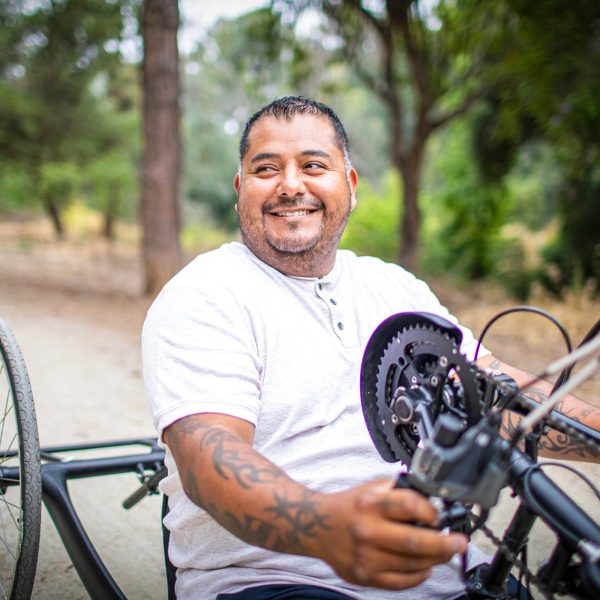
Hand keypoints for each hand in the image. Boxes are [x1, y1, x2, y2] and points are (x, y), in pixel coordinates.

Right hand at [314, 479, 467, 589]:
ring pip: (413, 564)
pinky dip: (419, 575)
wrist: (317, 526)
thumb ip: (399, 492)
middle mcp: (368, 530)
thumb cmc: (350, 505)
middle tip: (459, 542)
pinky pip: (401, 582)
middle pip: (416, 541)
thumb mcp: (372, 487)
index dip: (432, 512)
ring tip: (444, 552)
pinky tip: (425, 567)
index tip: (440, 516)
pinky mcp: (366, 576)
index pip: (410, 506)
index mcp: (371, 503)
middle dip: (445, 543)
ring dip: (436, 559)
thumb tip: (433, 501)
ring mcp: (367, 556)